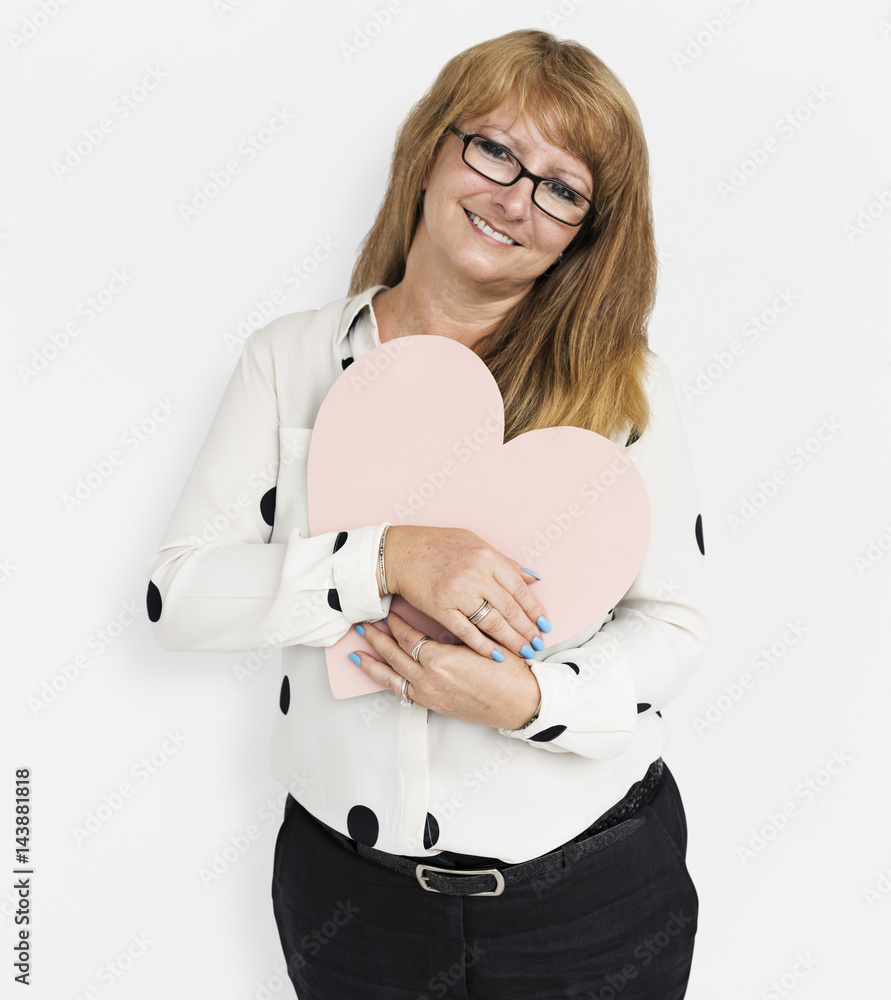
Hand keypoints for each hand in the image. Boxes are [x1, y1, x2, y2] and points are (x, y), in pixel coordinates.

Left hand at [352, 611, 541, 729]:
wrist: (521, 703)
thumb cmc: (508, 670)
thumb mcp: (484, 641)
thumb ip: (462, 625)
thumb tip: (445, 605)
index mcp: (440, 659)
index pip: (408, 635)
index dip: (396, 621)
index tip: (388, 609)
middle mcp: (428, 678)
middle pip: (393, 653)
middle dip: (376, 636)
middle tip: (362, 622)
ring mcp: (427, 693)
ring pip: (390, 674)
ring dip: (373, 659)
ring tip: (356, 648)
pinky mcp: (431, 704)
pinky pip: (398, 691)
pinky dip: (383, 680)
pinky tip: (374, 673)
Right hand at [380, 525, 550, 661]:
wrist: (399, 553)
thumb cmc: (436, 544)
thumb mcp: (474, 543)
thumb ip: (504, 562)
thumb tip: (532, 578)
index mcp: (487, 557)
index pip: (519, 588)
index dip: (534, 609)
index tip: (545, 623)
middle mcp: (475, 575)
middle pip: (510, 609)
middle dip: (528, 629)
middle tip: (539, 644)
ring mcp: (458, 593)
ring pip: (493, 623)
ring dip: (512, 640)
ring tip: (525, 651)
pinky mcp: (440, 609)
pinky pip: (467, 632)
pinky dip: (484, 645)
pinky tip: (496, 654)